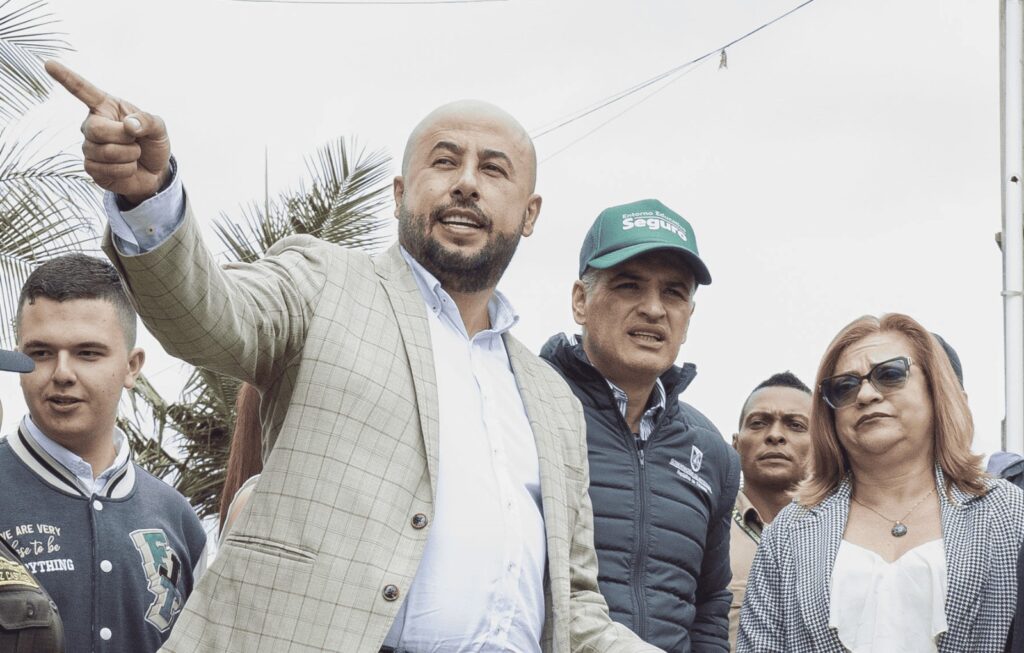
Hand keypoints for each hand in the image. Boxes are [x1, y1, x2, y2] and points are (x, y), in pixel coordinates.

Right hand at [45, 60, 170, 205]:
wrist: (155, 171)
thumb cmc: (152, 143)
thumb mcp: (158, 128)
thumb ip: (148, 121)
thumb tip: (129, 125)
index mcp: (106, 107)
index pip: (82, 90)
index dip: (65, 77)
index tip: (48, 63)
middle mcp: (92, 124)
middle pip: (96, 129)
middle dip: (123, 138)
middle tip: (136, 141)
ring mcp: (89, 147)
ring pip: (106, 152)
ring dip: (129, 155)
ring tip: (133, 154)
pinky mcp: (90, 167)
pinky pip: (106, 170)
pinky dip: (126, 171)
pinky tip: (128, 168)